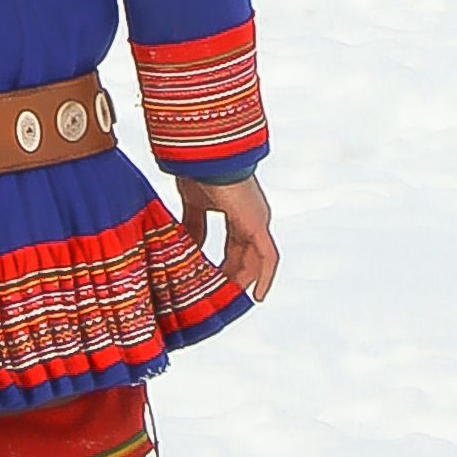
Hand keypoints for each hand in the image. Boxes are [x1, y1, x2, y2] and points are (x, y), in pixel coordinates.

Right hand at [177, 177, 277, 304]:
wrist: (204, 155)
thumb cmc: (199, 169)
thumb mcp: (193, 204)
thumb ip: (194, 225)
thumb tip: (188, 246)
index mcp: (237, 211)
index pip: (235, 246)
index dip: (225, 266)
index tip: (212, 283)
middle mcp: (252, 217)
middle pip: (245, 256)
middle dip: (232, 277)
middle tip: (218, 299)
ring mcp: (258, 221)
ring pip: (256, 260)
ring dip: (242, 281)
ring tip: (229, 301)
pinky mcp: (258, 225)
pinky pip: (268, 258)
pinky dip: (265, 278)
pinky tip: (257, 296)